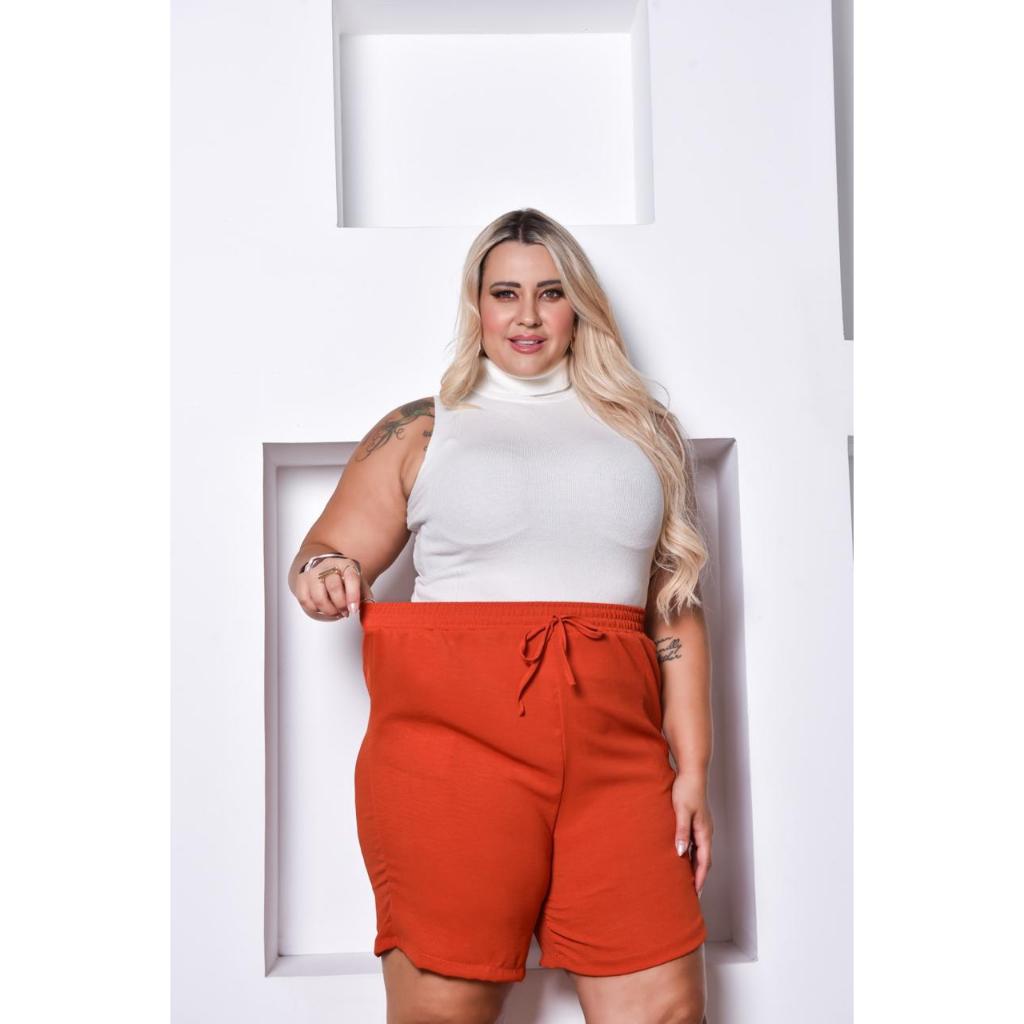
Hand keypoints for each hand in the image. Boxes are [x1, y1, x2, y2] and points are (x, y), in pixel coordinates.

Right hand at [295, 557, 374, 620]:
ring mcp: (312, 574)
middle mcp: (327, 566)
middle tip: (345, 612)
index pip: (351, 578)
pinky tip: (323, 608)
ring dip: (329, 610)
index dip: (353, 596)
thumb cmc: (340, 574)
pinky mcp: (300, 583)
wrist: (318, 563)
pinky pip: (307, 603)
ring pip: (319, 599)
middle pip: (334, 588)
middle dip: (341, 605)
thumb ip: (364, 593)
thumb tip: (370, 607)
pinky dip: (316, 610)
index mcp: (345, 564)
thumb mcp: (355, 579)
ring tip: (335, 611)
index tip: (354, 610)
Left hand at [671, 771, 712, 896]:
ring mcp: (702, 827)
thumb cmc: (686, 790)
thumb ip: (681, 831)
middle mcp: (706, 831)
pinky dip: (692, 855)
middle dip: (699, 877)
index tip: (695, 893)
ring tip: (687, 881)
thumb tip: (680, 853)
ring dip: (695, 867)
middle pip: (704, 860)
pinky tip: (683, 858)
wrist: (692, 773)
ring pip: (700, 853)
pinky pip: (696, 844)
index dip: (699, 878)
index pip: (704, 861)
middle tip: (692, 894)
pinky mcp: (697, 822)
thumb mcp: (682, 811)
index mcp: (704, 832)